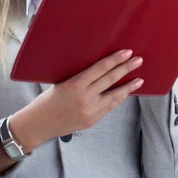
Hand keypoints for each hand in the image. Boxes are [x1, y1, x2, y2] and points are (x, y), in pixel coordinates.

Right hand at [10, 49, 143, 150]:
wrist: (38, 125)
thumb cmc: (47, 100)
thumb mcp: (62, 83)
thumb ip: (81, 77)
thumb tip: (101, 67)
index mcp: (75, 85)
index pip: (100, 69)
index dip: (115, 60)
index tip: (127, 52)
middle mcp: (85, 98)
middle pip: (110, 79)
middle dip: (126, 68)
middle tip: (138, 60)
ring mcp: (90, 111)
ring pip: (114, 96)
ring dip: (128, 87)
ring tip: (139, 79)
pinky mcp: (92, 120)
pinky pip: (109, 107)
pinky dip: (118, 98)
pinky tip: (125, 93)